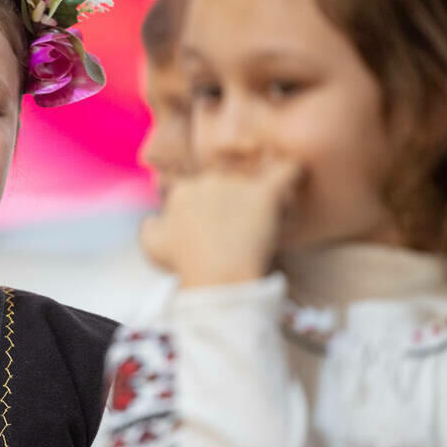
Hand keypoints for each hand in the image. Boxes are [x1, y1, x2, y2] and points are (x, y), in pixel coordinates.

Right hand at [140, 160, 301, 288]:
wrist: (216, 276)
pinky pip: (288, 170)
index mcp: (183, 191)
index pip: (199, 187)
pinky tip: (296, 178)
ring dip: (262, 188)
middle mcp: (208, 180)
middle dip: (235, 196)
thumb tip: (155, 218)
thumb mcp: (153, 247)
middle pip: (228, 178)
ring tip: (268, 210)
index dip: (209, 205)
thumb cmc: (185, 265)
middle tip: (242, 223)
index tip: (215, 225)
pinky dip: (294, 173)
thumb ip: (150, 226)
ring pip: (257, 175)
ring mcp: (236, 184)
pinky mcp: (265, 193)